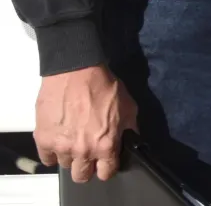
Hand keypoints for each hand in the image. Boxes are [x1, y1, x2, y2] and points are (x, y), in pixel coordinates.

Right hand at [35, 65, 137, 182]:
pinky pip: (46, 158)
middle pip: (82, 175)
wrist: (76, 72)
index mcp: (106, 145)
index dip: (107, 168)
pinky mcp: (43, 139)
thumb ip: (129, 130)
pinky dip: (52, 152)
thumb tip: (130, 142)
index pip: (106, 173)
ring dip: (70, 155)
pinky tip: (59, 140)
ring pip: (65, 164)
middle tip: (88, 154)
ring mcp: (61, 146)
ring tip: (73, 139)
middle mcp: (83, 151)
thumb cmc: (104, 87)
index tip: (105, 162)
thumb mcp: (129, 108)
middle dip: (87, 167)